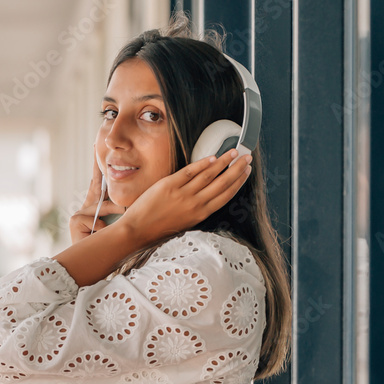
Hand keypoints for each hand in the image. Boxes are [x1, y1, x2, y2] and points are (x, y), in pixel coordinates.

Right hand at [68, 148, 125, 243]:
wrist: (94, 263)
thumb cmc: (109, 246)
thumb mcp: (118, 223)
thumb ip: (120, 210)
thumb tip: (128, 202)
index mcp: (96, 207)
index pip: (99, 182)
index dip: (98, 167)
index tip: (95, 147)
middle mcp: (87, 208)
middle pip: (98, 189)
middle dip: (100, 171)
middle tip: (97, 144)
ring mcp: (79, 214)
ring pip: (102, 208)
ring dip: (111, 215)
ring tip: (110, 226)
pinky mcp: (75, 221)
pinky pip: (97, 220)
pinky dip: (101, 228)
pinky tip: (97, 236)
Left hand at [119, 149, 252, 245]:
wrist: (137, 230)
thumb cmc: (158, 228)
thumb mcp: (184, 222)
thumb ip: (197, 209)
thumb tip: (207, 194)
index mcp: (200, 214)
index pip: (226, 195)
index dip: (238, 182)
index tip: (246, 172)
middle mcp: (195, 204)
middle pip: (222, 183)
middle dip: (237, 168)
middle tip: (246, 157)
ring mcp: (183, 194)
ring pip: (209, 174)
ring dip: (224, 162)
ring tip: (233, 152)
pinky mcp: (170, 184)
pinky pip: (190, 171)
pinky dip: (202, 163)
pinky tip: (212, 157)